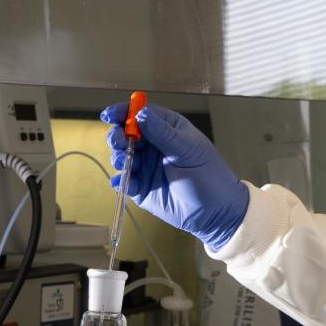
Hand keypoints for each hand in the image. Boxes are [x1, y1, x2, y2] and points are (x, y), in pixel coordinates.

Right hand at [103, 103, 248, 251]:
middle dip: (118, 136)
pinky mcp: (141, 188)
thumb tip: (140, 114)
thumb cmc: (209, 175)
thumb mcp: (187, 150)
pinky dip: (121, 180)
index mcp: (168, 129)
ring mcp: (146, 166)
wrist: (216, 212)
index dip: (123, 112)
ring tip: (126, 163)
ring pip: (121, 155)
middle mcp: (154, 145)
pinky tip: (123, 182)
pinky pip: (125, 181)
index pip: (141, 113)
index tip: (109, 115)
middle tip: (120, 143)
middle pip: (125, 133)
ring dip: (119, 157)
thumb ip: (162, 132)